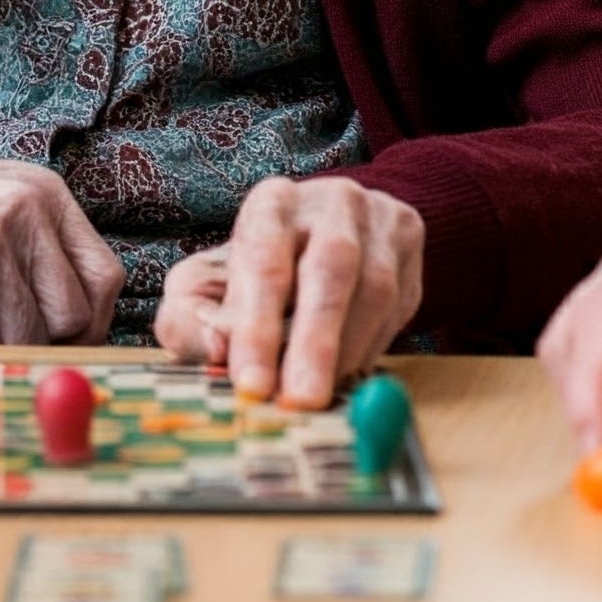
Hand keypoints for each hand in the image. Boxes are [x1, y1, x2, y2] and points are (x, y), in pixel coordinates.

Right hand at [0, 122, 124, 344]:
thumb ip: (38, 252)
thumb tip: (76, 329)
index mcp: (47, 194)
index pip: (105, 277)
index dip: (93, 326)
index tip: (67, 346)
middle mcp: (27, 209)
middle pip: (73, 315)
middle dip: (45, 344)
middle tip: (13, 347)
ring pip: (27, 333)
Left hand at [153, 177, 422, 408]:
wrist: (317, 238)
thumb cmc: (252, 274)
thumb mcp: (204, 288)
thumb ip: (192, 321)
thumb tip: (218, 351)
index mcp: (271, 203)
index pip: (264, 262)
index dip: (257, 327)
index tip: (250, 385)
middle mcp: (330, 200)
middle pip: (331, 268)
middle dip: (316, 342)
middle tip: (301, 401)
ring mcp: (378, 217)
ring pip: (375, 290)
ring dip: (347, 352)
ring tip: (320, 396)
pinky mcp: (409, 243)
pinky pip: (400, 303)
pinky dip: (372, 346)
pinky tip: (346, 370)